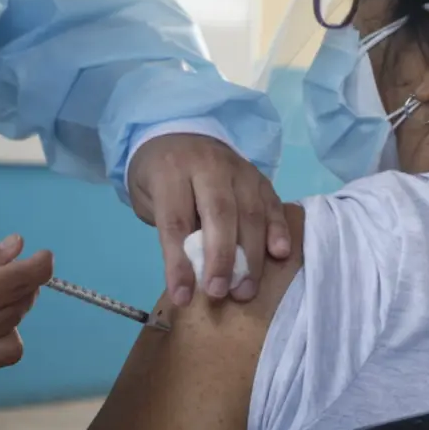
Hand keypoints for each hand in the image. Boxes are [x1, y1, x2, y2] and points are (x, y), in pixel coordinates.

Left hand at [127, 134, 289, 305]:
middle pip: (219, 213)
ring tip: (245, 289)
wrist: (178, 133)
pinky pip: (272, 203)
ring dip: (251, 255)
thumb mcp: (149, 199)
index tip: (183, 297)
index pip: (175, 220)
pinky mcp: (259, 176)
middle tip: (219, 292)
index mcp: (170, 171)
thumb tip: (193, 278)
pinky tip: (279, 255)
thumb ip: (171, 231)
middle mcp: (208, 165)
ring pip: (251, 211)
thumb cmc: (160, 176)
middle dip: (222, 258)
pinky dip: (278, 230)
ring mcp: (238, 169)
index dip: (179, 263)